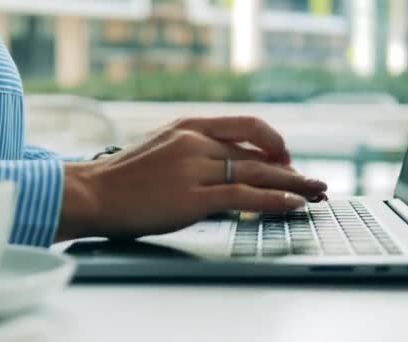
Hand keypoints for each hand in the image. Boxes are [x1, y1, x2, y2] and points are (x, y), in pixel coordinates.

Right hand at [57, 116, 327, 240]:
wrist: (92, 192)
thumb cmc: (122, 177)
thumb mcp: (160, 148)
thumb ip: (192, 150)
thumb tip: (223, 165)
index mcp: (188, 126)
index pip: (246, 127)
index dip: (274, 141)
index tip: (286, 158)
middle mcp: (195, 142)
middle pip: (258, 154)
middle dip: (292, 168)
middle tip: (315, 181)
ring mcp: (194, 169)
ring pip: (256, 174)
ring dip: (292, 184)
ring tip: (315, 194)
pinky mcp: (191, 197)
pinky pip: (243, 197)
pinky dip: (272, 200)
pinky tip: (292, 204)